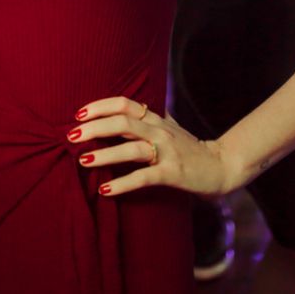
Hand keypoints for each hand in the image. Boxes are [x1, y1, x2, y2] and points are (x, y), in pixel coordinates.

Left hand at [67, 95, 230, 196]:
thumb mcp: (168, 128)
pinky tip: (106, 190)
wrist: (222, 166)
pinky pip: (143, 177)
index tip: (78, 114)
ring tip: (83, 160)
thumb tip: (127, 109)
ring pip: (131, 148)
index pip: (125, 103)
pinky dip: (123, 183)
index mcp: (155, 119)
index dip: (100, 106)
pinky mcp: (172, 173)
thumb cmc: (190, 148)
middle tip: (72, 136)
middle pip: (122, 122)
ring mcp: (167, 152)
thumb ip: (148, 120)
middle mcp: (159, 131)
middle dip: (94, 128)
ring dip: (105, 154)